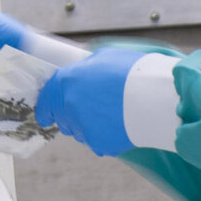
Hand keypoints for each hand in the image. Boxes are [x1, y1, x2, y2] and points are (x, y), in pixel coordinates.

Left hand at [37, 49, 178, 156]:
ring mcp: (83, 127)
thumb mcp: (103, 57)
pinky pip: (96, 142)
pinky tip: (120, 124)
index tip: (47, 113)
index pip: (45, 101)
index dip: (46, 108)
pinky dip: (104, 136)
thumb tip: (82, 73)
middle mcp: (69, 106)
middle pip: (62, 118)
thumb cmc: (133, 72)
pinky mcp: (98, 144)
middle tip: (92, 107)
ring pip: (79, 131)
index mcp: (66, 81)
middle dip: (71, 114)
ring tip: (111, 114)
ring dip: (88, 125)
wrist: (155, 98)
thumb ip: (85, 68)